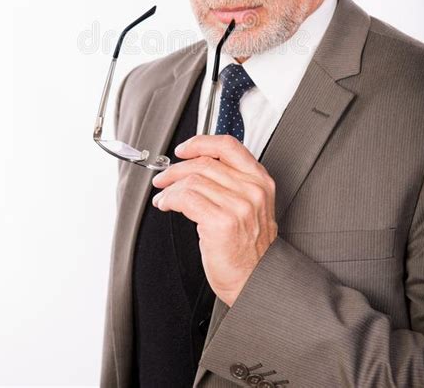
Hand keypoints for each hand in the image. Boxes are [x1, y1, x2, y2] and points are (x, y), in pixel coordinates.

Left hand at [152, 134, 277, 306]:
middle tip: (163, 177)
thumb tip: (197, 167)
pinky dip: (170, 199)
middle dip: (176, 168)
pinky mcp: (221, 222)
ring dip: (170, 187)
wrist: (256, 282)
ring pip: (192, 180)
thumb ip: (232, 183)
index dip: (201, 142)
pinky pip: (186, 198)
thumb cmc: (250, 250)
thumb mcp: (251, 207)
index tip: (184, 149)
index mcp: (260, 181)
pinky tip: (166, 205)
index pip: (228, 145)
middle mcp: (252, 190)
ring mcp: (238, 205)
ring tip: (163, 197)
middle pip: (205, 162)